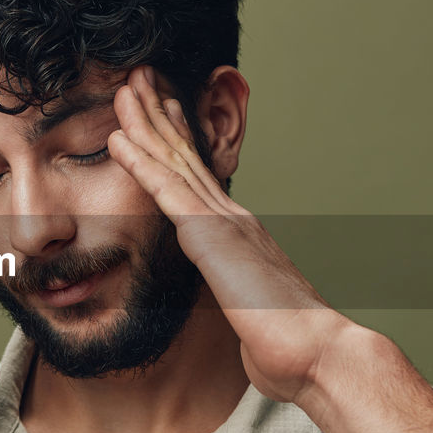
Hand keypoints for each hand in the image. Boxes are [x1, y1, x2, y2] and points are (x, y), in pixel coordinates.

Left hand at [106, 65, 354, 405]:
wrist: (313, 351)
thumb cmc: (286, 345)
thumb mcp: (252, 314)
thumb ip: (240, 300)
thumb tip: (238, 312)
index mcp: (240, 234)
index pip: (200, 178)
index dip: (178, 142)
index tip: (162, 112)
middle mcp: (231, 218)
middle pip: (186, 155)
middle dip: (160, 115)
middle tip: (138, 80)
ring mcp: (221, 222)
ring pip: (173, 160)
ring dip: (145, 123)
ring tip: (124, 90)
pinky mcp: (209, 236)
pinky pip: (166, 190)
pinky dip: (140, 161)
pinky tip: (118, 139)